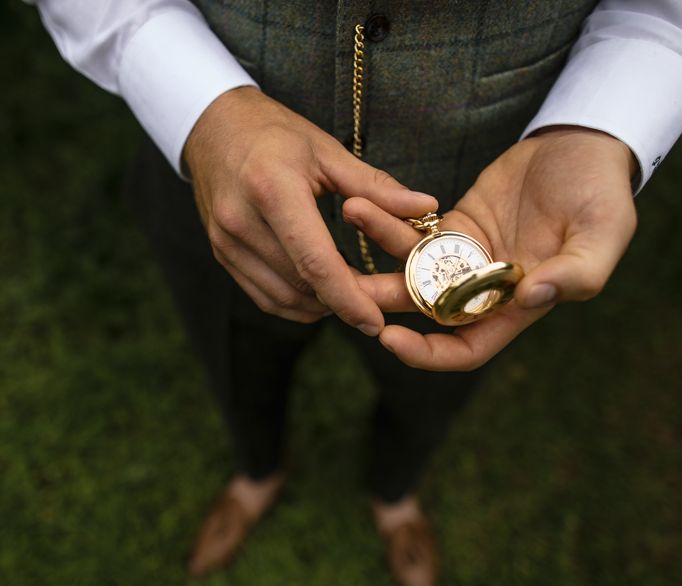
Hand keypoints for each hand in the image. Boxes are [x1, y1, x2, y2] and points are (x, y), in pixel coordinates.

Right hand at [183, 86, 436, 331]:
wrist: (212, 127)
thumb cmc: (275, 133)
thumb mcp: (327, 151)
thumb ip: (376, 187)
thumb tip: (427, 207)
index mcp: (272, 190)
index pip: (315, 262)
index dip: (348, 299)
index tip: (375, 321)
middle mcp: (242, 221)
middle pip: (301, 286)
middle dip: (340, 303)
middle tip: (372, 303)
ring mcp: (226, 241)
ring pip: (282, 299)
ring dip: (319, 306)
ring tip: (348, 296)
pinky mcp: (221, 253)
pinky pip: (264, 297)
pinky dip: (295, 304)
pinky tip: (318, 294)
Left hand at [344, 126, 637, 368]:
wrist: (583, 144)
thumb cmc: (601, 191)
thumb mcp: (604, 232)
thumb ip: (577, 272)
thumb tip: (531, 299)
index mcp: (518, 306)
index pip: (467, 348)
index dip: (429, 354)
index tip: (389, 340)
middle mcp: (486, 289)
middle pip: (425, 313)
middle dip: (383, 302)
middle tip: (341, 283)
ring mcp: (466, 257)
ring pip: (412, 270)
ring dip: (378, 250)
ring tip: (351, 212)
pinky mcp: (453, 225)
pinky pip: (415, 231)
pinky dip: (390, 221)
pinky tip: (364, 201)